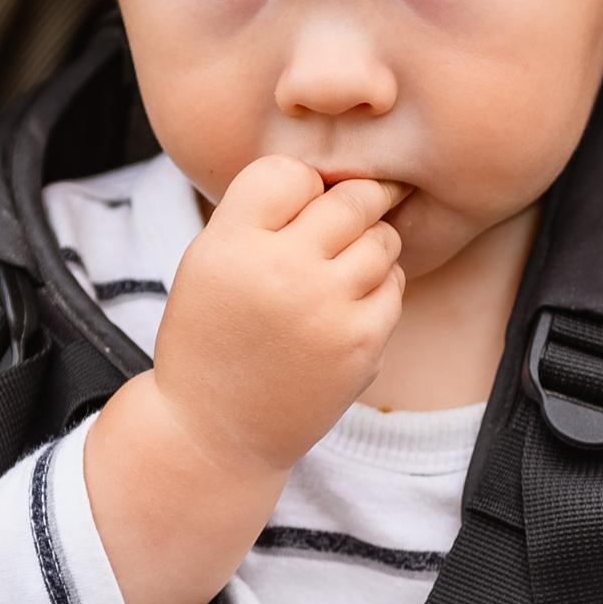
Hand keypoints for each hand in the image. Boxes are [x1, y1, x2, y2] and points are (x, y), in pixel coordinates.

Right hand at [153, 158, 405, 478]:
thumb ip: (259, 213)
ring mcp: (327, 310)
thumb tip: (338, 175)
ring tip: (342, 265)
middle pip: (350, 198)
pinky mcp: (361, 344)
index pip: (290, 172)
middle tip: (348, 215)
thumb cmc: (214, 336)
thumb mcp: (208, 261)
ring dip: (370, 242)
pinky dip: (379, 285)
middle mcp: (280, 271)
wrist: (216, 431)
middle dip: (355, 200)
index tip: (294, 211)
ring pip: (382, 238)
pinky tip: (348, 304)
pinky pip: (394, 285)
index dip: (298, 186)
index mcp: (231, 245)